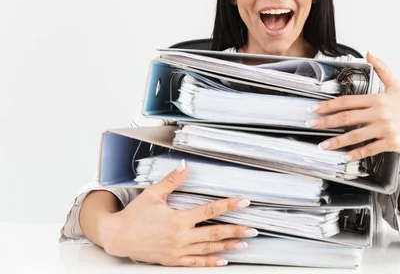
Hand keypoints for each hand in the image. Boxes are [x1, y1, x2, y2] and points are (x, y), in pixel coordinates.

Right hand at [100, 159, 257, 266]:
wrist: (117, 237)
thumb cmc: (134, 215)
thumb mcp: (152, 194)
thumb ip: (171, 180)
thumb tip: (185, 165)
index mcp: (177, 219)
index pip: (209, 210)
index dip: (228, 205)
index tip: (243, 202)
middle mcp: (180, 237)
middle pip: (214, 233)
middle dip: (235, 230)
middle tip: (253, 228)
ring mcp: (177, 251)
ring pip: (208, 249)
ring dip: (228, 246)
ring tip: (244, 243)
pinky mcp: (172, 261)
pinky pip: (195, 263)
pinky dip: (210, 263)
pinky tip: (223, 261)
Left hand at [308, 52, 399, 160]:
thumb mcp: (396, 86)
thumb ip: (382, 69)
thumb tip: (369, 54)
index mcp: (377, 99)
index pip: (347, 101)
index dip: (329, 105)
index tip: (315, 109)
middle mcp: (380, 113)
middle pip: (347, 117)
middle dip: (326, 122)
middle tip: (311, 125)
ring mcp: (385, 128)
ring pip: (355, 135)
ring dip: (337, 141)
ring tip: (324, 145)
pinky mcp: (390, 142)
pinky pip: (369, 149)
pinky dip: (355, 154)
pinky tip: (344, 157)